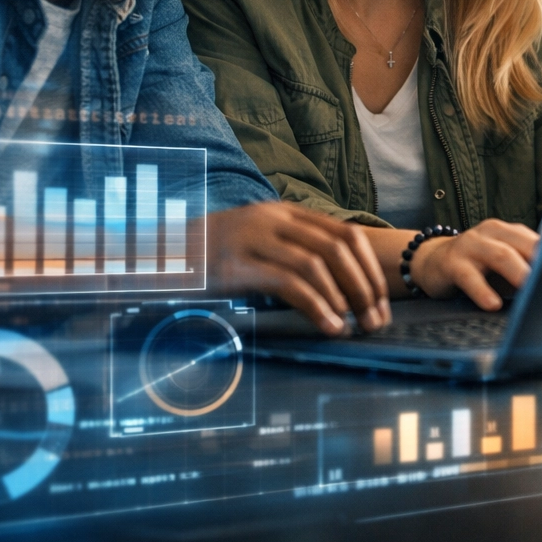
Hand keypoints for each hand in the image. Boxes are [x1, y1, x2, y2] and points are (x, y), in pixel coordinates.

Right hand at [208, 202, 390, 335]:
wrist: (158, 253)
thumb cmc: (216, 255)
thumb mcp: (261, 243)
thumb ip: (296, 251)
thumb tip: (344, 285)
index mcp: (287, 213)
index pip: (347, 234)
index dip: (370, 269)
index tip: (383, 302)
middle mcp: (274, 219)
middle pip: (338, 249)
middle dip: (365, 287)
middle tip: (376, 321)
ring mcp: (254, 239)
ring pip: (317, 264)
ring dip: (344, 299)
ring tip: (356, 327)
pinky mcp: (235, 265)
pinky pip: (288, 283)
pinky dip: (316, 306)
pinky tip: (329, 327)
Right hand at [409, 219, 538, 310]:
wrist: (431, 262)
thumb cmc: (478, 267)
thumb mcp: (504, 265)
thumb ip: (527, 269)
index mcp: (510, 232)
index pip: (539, 240)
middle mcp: (493, 232)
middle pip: (524, 244)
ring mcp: (472, 244)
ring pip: (501, 255)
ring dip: (519, 273)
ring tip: (532, 289)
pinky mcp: (452, 262)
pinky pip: (470, 277)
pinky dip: (483, 291)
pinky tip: (493, 304)